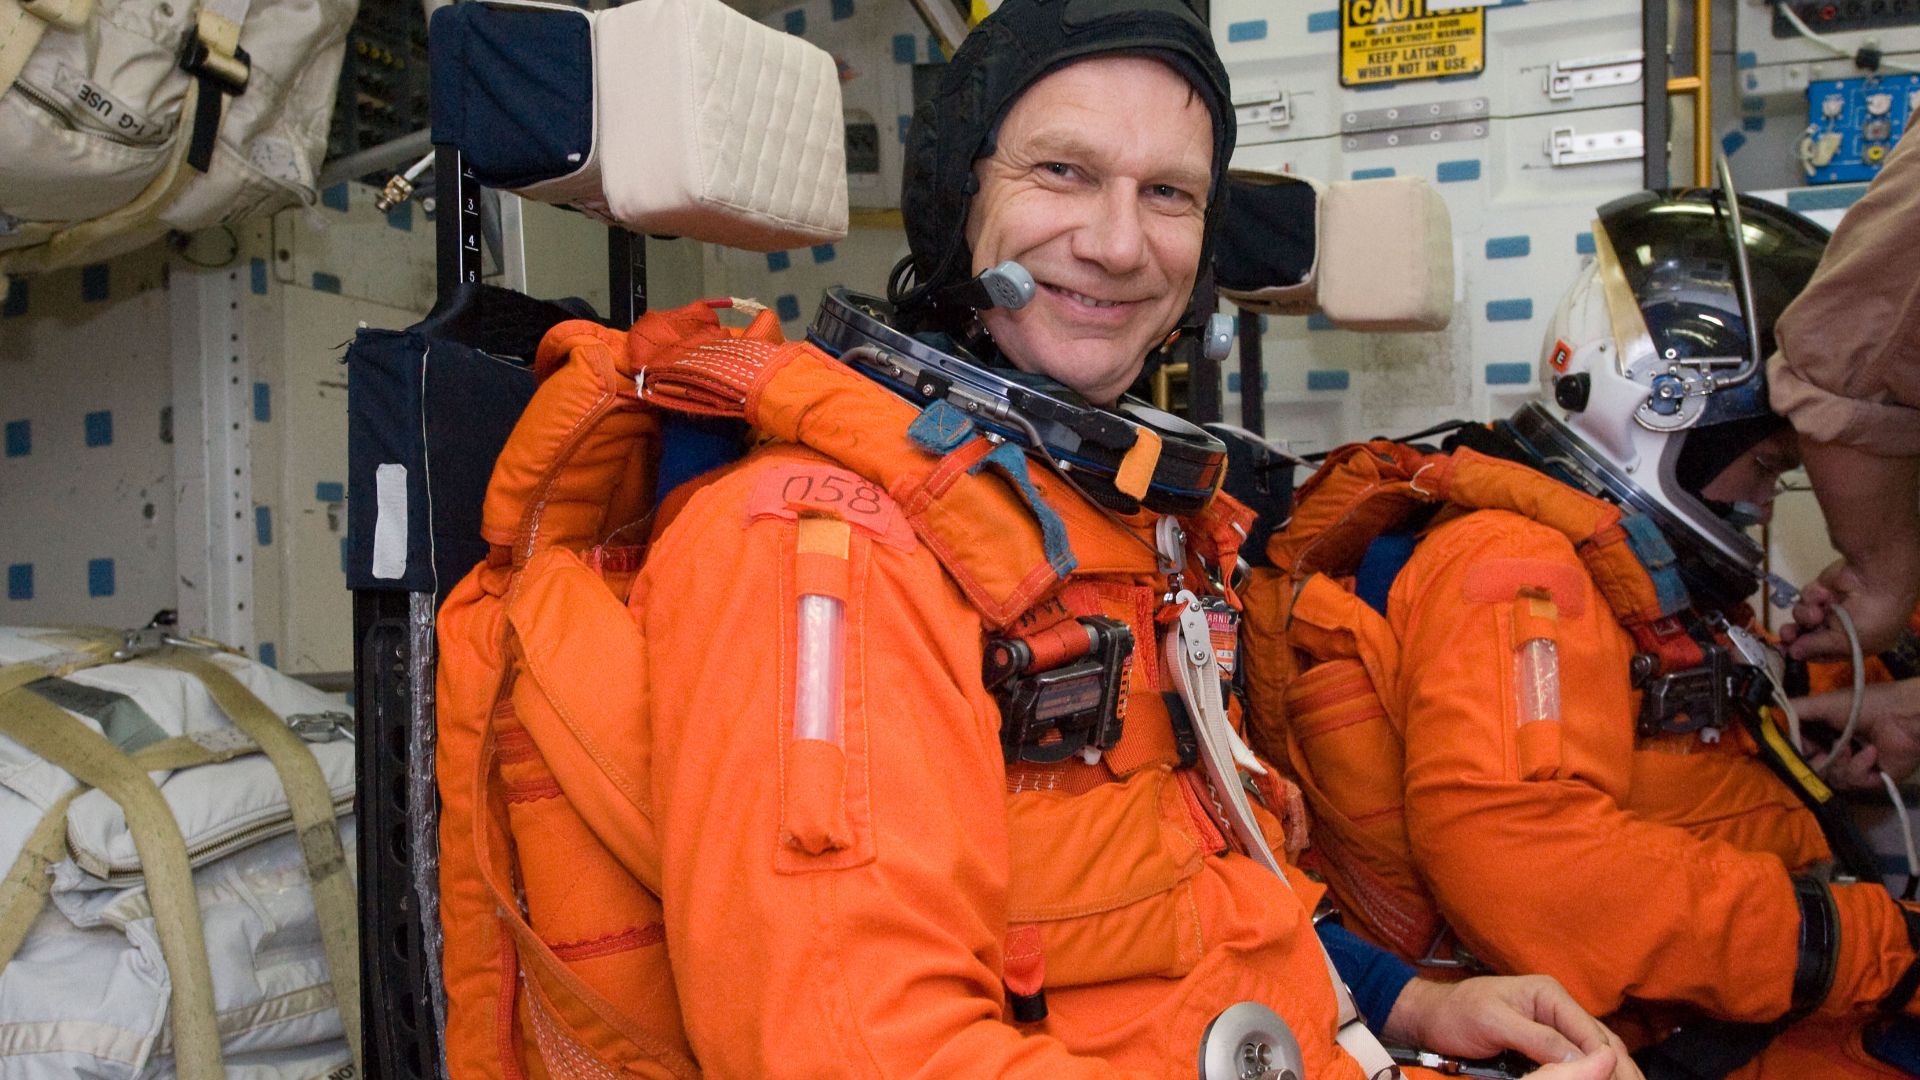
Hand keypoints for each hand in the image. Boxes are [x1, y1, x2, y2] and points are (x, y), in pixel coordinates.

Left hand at [1382, 976, 1639, 1079]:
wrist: (1432, 1018)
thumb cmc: (1458, 1014)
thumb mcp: (1494, 1023)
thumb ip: (1537, 1038)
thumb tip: (1581, 1056)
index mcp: (1549, 994)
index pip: (1589, 1030)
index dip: (1607, 1059)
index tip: (1618, 1078)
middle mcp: (1557, 1008)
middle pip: (1601, 1041)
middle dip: (1621, 1067)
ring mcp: (1554, 1026)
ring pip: (1595, 1051)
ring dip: (1613, 1071)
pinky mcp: (1546, 1044)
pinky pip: (1577, 1059)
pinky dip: (1593, 1072)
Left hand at [1781, 559, 1916, 661]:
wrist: (1877, 580)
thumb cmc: (1870, 619)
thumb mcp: (1846, 641)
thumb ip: (1817, 647)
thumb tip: (1794, 654)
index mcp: (1856, 643)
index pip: (1824, 653)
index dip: (1805, 652)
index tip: (1787, 652)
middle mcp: (1844, 626)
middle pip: (1809, 634)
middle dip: (1796, 635)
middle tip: (1786, 634)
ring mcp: (1833, 606)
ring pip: (1804, 616)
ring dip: (1806, 616)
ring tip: (1816, 613)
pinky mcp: (1823, 588)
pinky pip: (1807, 597)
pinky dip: (1813, 596)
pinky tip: (1824, 593)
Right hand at [1793, 678, 1919, 787]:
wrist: (1904, 715)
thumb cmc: (1865, 704)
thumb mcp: (1823, 703)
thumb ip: (1794, 711)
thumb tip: (1765, 717)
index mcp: (1825, 733)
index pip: (1801, 750)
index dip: (1795, 752)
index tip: (1791, 750)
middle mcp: (1837, 751)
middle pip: (1813, 769)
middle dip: (1817, 762)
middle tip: (1821, 754)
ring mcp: (1855, 766)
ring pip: (1831, 778)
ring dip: (1840, 762)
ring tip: (1852, 748)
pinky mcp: (1872, 779)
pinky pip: (1854, 782)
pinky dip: (1860, 767)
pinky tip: (1871, 753)